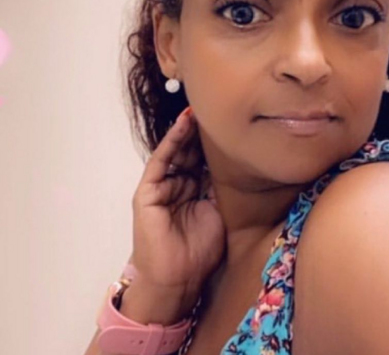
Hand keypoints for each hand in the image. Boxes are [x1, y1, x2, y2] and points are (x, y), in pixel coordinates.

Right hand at [130, 107, 224, 297]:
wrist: (178, 280)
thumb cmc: (199, 252)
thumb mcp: (219, 211)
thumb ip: (223, 187)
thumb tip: (240, 162)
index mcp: (194, 190)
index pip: (204, 159)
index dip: (215, 143)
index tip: (230, 123)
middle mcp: (177, 184)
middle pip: (190, 151)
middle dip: (202, 132)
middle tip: (216, 110)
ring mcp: (161, 186)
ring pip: (176, 151)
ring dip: (187, 130)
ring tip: (200, 109)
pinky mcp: (148, 191)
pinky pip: (161, 160)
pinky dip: (171, 140)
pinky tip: (182, 124)